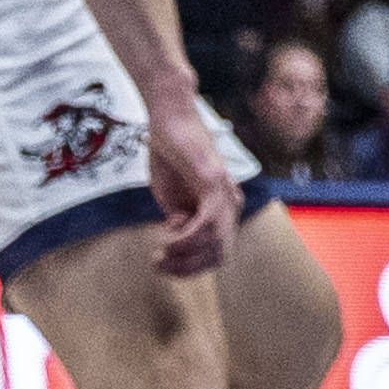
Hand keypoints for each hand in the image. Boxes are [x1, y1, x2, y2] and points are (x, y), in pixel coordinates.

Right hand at [147, 93, 236, 276]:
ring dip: (184, 254)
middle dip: (187, 267)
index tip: (160, 266)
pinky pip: (209, 222)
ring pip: (217, 243)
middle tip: (157, 263)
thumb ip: (180, 219)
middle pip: (220, 254)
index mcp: (222, 211)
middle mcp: (231, 205)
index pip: (217, 253)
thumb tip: (180, 237)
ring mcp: (226, 194)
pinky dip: (188, 236)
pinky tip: (167, 235)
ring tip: (159, 251)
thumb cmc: (170, 156)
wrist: (168, 120)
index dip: (191, 268)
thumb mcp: (172, 197)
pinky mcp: (214, 182)